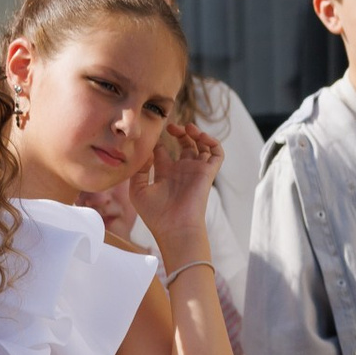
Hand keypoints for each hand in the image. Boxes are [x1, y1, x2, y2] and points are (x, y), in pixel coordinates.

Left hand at [141, 118, 221, 261]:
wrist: (175, 227)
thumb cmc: (155, 214)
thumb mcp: (138, 190)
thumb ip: (139, 170)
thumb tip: (145, 152)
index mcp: (165, 175)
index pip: (163, 152)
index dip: (158, 141)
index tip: (152, 135)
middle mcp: (182, 171)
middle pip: (184, 145)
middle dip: (179, 133)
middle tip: (170, 127)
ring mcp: (196, 171)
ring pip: (202, 146)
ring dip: (197, 134)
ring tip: (188, 128)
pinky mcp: (208, 172)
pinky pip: (217, 153)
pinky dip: (212, 142)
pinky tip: (200, 136)